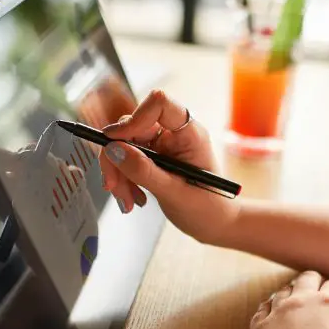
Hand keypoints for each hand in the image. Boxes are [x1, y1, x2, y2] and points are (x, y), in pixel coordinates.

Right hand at [99, 89, 238, 243]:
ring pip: (123, 144)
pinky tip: (132, 198)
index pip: (160, 103)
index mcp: (190, 134)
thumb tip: (115, 150)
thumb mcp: (175, 193)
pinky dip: (122, 179)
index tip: (114, 142)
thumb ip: (144, 171)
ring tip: (128, 200)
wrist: (213, 224)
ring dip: (118, 173)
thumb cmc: (208, 208)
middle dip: (117, 158)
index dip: (134, 118)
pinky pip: (125, 159)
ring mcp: (162, 144)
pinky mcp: (152, 157)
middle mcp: (174, 133)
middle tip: (114, 186)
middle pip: (132, 127)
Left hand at [246, 271, 328, 328]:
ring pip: (281, 292)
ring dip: (288, 292)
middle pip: (305, 280)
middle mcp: (300, 302)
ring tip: (291, 296)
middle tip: (315, 282)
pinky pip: (261, 311)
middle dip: (312, 280)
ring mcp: (276, 314)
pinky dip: (267, 309)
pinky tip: (269, 312)